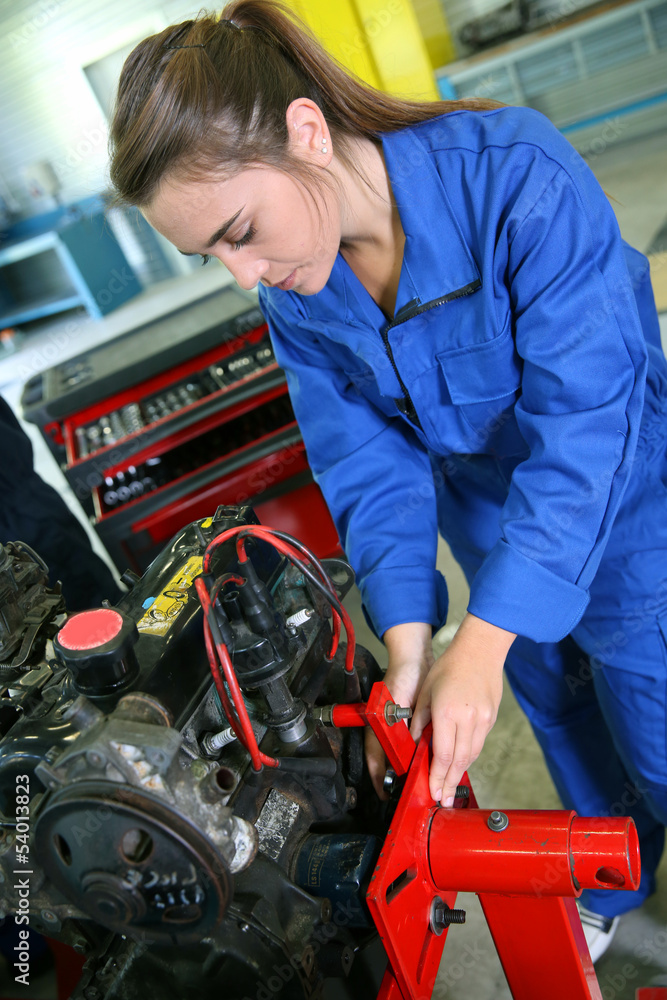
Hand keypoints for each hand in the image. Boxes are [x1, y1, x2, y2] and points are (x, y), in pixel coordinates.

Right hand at [365, 622, 432, 798]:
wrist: (415, 658)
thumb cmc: (403, 677)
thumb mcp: (400, 704)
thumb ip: (402, 728)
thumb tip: (410, 752)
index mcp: (377, 726)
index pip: (375, 758)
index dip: (380, 777)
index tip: (386, 793)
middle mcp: (385, 729)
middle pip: (389, 760)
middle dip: (399, 776)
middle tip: (412, 790)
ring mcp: (396, 727)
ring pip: (401, 754)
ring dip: (410, 766)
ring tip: (422, 780)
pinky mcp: (409, 722)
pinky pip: (412, 744)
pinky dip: (419, 753)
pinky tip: (430, 759)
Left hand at [411, 614, 513, 804]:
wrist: (479, 651)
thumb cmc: (450, 667)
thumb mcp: (427, 692)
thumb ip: (421, 721)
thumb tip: (418, 744)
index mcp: (447, 713)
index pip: (442, 755)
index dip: (437, 776)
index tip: (432, 791)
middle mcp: (468, 719)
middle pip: (459, 761)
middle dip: (448, 782)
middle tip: (442, 799)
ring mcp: (483, 720)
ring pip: (471, 755)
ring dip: (459, 772)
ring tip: (450, 787)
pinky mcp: (492, 718)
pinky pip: (478, 743)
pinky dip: (468, 755)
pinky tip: (460, 763)